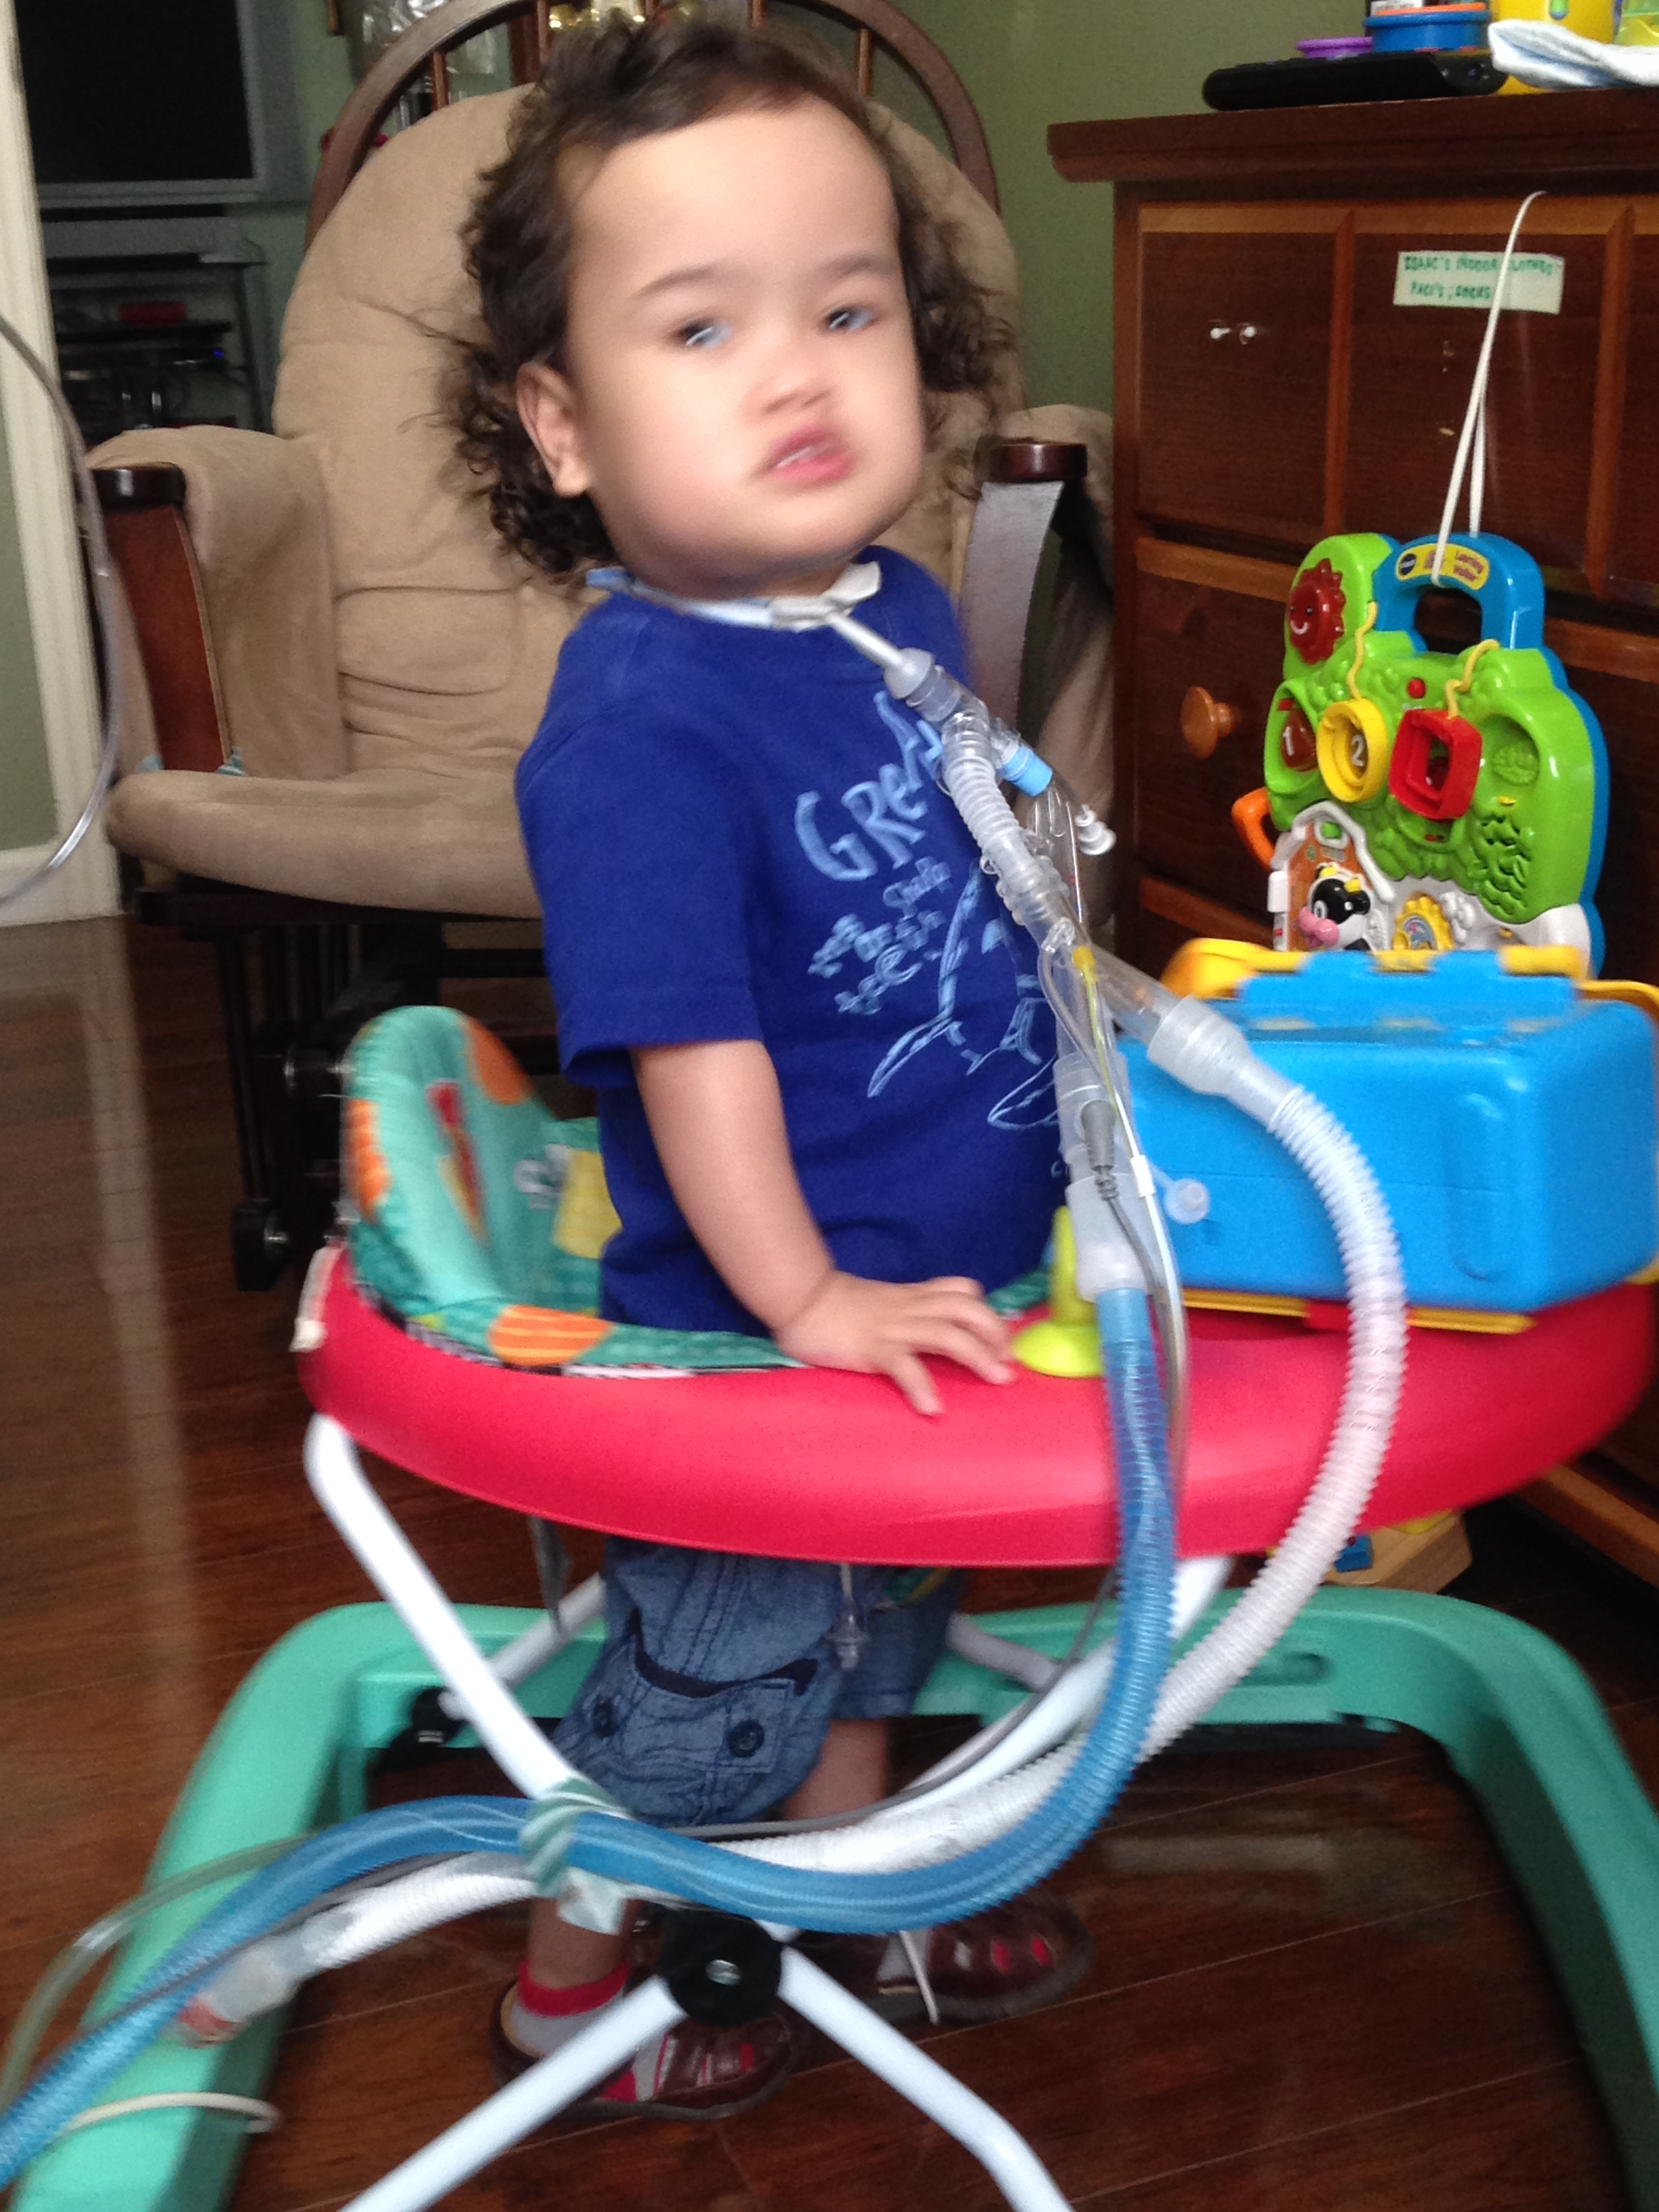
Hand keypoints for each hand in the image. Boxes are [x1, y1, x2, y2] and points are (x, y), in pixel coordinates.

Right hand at [774, 1271, 1013, 1416]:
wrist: (800, 1299)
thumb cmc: (837, 1306)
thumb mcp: (883, 1301)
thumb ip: (908, 1310)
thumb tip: (933, 1330)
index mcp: (913, 1297)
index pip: (962, 1290)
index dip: (989, 1311)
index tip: (1003, 1339)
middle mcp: (911, 1308)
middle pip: (967, 1308)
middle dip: (996, 1333)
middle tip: (1007, 1364)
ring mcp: (894, 1327)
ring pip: (947, 1333)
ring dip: (978, 1356)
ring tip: (997, 1381)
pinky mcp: (872, 1347)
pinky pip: (904, 1366)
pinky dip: (922, 1387)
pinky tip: (934, 1409)